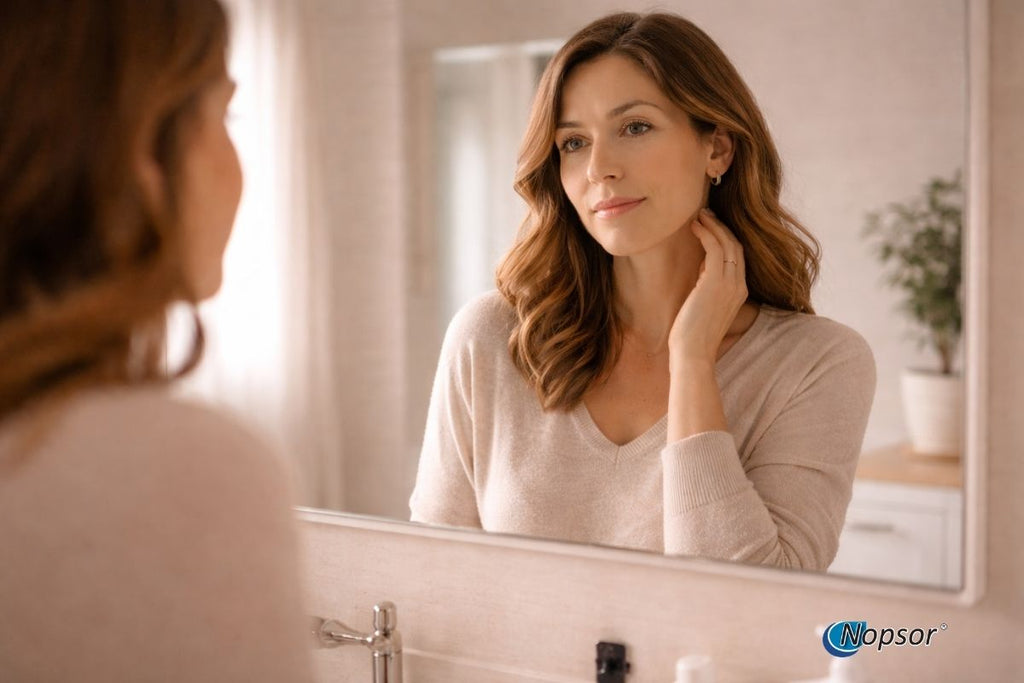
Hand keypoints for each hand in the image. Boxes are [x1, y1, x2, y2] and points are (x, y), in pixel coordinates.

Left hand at [668, 208, 747, 368]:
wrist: (692, 354)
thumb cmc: (692, 336)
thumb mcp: (704, 306)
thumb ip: (708, 288)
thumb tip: (702, 270)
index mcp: (739, 293)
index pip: (738, 258)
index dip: (726, 239)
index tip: (711, 226)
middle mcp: (739, 286)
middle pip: (736, 246)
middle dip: (721, 227)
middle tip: (705, 214)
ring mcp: (730, 283)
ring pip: (728, 243)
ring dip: (713, 226)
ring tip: (698, 215)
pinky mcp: (716, 281)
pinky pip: (715, 248)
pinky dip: (706, 233)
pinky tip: (694, 227)